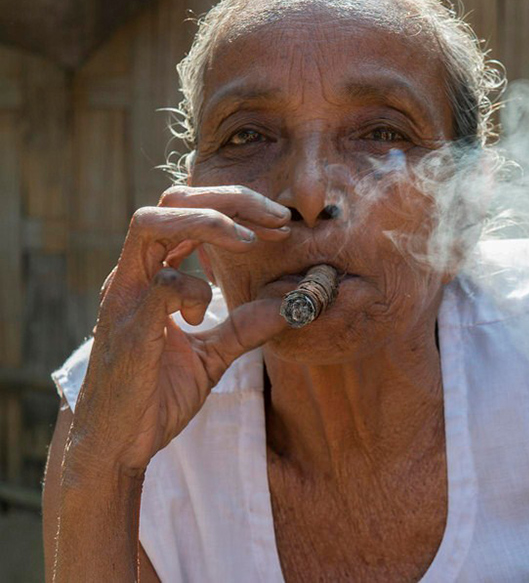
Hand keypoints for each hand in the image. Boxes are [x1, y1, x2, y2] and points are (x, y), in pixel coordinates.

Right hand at [66, 185, 291, 478]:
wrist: (119, 444)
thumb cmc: (157, 395)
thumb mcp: (216, 354)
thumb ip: (248, 325)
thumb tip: (294, 303)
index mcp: (152, 274)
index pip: (189, 211)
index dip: (237, 209)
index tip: (280, 225)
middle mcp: (134, 274)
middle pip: (171, 200)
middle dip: (230, 199)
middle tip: (277, 218)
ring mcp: (124, 295)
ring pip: (150, 223)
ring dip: (208, 223)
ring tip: (249, 242)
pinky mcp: (125, 325)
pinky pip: (159, 285)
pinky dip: (192, 291)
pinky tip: (204, 317)